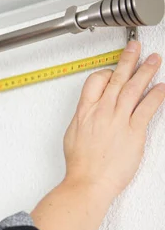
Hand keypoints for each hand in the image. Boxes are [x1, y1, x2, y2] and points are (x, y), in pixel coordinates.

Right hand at [63, 41, 164, 196]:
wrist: (89, 182)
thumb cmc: (81, 164)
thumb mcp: (72, 135)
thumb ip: (83, 119)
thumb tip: (89, 113)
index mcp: (85, 112)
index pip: (95, 81)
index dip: (105, 73)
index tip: (113, 72)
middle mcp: (102, 112)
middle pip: (117, 79)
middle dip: (128, 60)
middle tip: (136, 47)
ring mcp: (119, 120)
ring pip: (133, 88)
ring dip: (146, 71)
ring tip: (154, 60)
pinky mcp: (134, 132)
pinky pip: (148, 108)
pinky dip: (156, 95)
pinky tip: (162, 87)